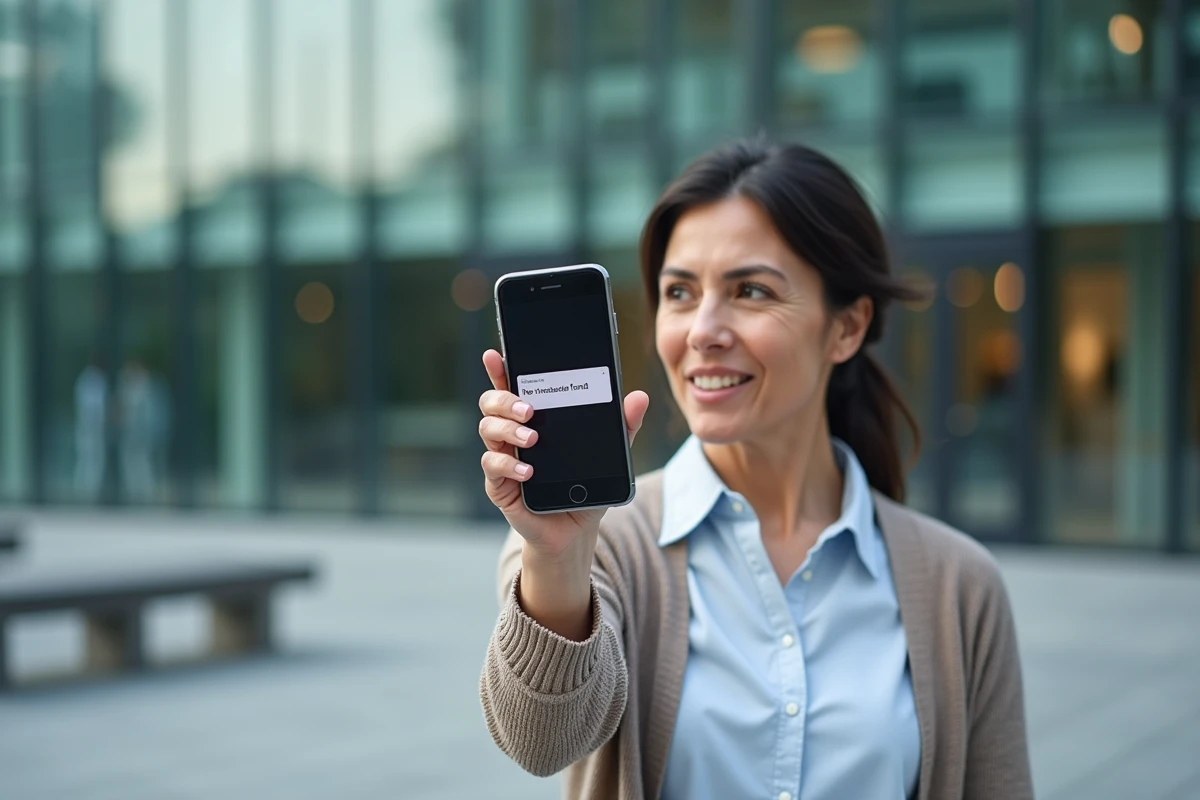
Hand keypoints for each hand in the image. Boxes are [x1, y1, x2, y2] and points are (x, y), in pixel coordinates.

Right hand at [477, 349, 648, 559]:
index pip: (512, 386)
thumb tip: (639, 398)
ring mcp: (503, 458)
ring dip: (508, 429)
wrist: (576, 530)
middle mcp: (512, 434)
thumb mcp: (610, 454)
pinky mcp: (500, 485)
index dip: (500, 369)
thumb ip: (623, 426)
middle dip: (504, 398)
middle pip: (490, 403)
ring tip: (532, 436)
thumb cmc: (585, 485)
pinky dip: (509, 464)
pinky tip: (528, 470)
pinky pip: (492, 466)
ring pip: (487, 429)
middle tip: (529, 408)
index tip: (496, 354)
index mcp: (532, 419)